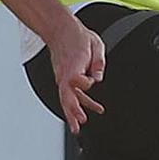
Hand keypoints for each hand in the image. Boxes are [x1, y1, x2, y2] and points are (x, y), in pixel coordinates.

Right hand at [49, 15, 105, 132]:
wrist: (60, 31)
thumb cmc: (77, 37)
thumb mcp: (95, 44)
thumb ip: (98, 62)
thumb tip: (98, 78)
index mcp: (73, 63)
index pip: (75, 79)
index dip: (83, 83)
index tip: (90, 81)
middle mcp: (65, 73)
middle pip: (66, 95)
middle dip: (73, 110)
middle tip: (79, 123)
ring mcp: (62, 78)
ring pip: (65, 99)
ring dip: (71, 114)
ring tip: (77, 128)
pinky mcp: (63, 80)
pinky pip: (68, 96)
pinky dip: (74, 107)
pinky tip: (82, 115)